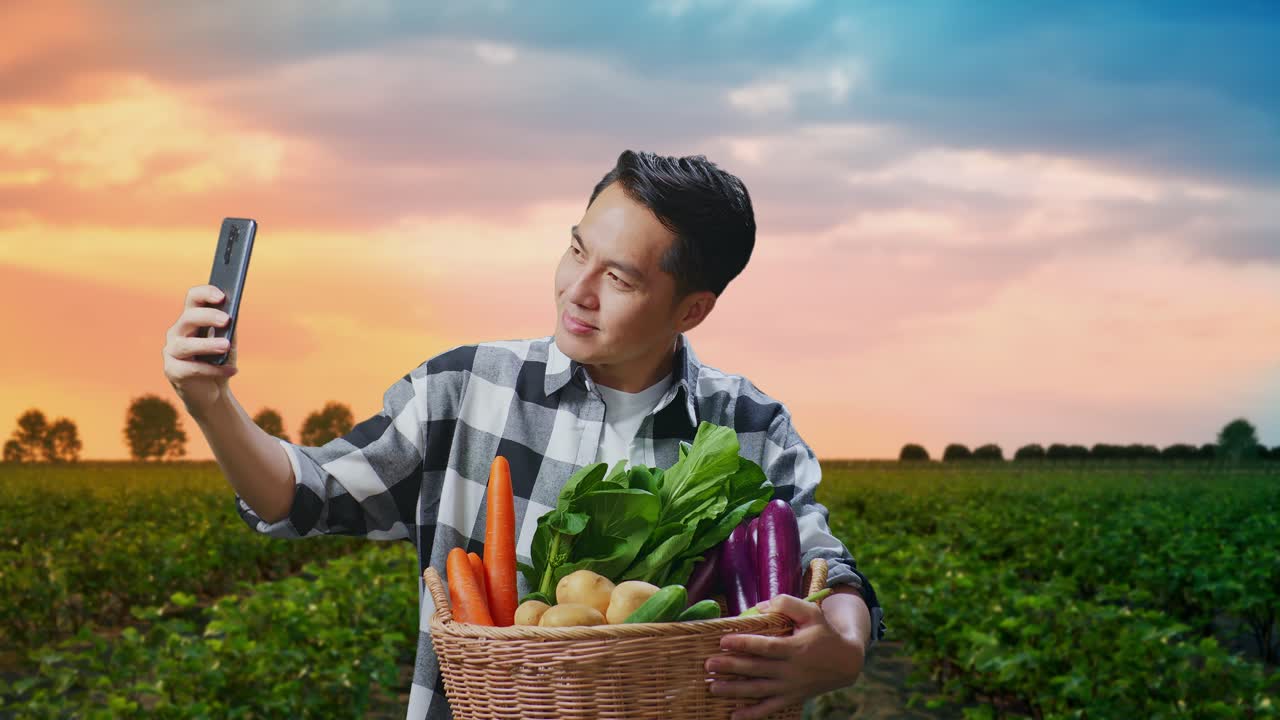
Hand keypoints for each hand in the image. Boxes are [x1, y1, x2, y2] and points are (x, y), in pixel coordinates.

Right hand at [163, 284, 237, 416]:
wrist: (212, 392)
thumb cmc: (219, 361)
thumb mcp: (227, 342)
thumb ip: (228, 328)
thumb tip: (232, 314)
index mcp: (191, 320)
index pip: (193, 298)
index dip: (205, 293)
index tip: (222, 296)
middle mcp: (177, 332)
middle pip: (188, 318)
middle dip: (207, 316)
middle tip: (226, 320)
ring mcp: (171, 351)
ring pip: (184, 345)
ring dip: (207, 344)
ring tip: (226, 346)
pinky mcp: (172, 371)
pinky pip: (191, 369)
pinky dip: (213, 370)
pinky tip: (231, 371)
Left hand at [705, 594, 864, 719]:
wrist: (846, 662)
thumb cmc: (824, 632)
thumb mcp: (811, 612)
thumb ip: (787, 604)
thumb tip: (760, 607)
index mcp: (795, 648)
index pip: (766, 647)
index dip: (744, 644)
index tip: (723, 641)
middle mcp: (791, 670)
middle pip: (757, 670)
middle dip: (731, 667)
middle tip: (708, 664)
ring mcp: (790, 687)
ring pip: (758, 691)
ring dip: (734, 690)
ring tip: (713, 687)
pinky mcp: (791, 698)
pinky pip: (770, 709)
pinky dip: (752, 714)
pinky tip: (734, 715)